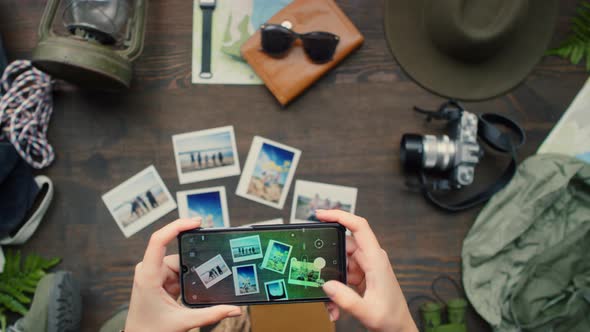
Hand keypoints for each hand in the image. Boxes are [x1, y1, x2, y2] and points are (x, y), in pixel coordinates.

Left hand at [125, 218, 241, 331]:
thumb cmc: (150, 331)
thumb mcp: (183, 322)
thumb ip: (211, 314)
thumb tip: (234, 309)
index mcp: (148, 276)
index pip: (159, 240)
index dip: (176, 226)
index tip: (195, 222)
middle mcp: (149, 271)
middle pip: (176, 254)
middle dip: (194, 260)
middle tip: (212, 261)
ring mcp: (154, 275)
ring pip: (180, 264)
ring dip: (191, 273)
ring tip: (200, 283)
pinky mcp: (159, 280)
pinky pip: (178, 272)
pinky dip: (188, 277)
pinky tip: (195, 284)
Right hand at [317, 210, 417, 331]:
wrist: (399, 328)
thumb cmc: (391, 318)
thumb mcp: (367, 311)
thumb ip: (346, 299)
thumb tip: (327, 285)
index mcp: (376, 260)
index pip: (359, 227)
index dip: (340, 215)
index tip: (321, 215)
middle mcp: (371, 259)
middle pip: (343, 245)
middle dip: (328, 258)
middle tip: (315, 268)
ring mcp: (366, 266)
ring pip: (341, 261)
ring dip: (332, 277)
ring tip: (330, 298)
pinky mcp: (362, 275)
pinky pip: (343, 273)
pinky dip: (337, 285)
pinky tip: (336, 303)